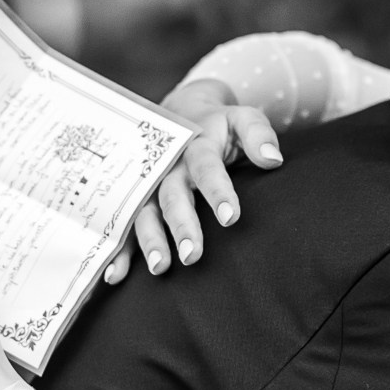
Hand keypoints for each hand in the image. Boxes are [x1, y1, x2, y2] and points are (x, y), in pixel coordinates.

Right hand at [104, 78, 282, 282]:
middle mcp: (168, 166)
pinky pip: (126, 224)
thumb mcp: (242, 118)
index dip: (218, 191)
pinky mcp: (138, 199)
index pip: (207, 167)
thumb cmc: (220, 125)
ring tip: (160, 268)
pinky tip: (116, 276)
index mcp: (196, 145)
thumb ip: (258, 134)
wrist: (183, 113)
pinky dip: (120, 250)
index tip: (231, 218)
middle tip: (192, 255)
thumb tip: (273, 159)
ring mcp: (149, 183)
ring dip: (150, 240)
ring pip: (146, 211)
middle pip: (172, 195)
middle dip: (181, 225)